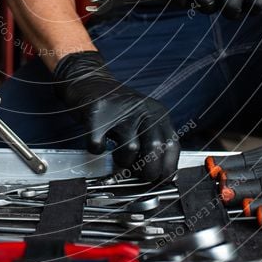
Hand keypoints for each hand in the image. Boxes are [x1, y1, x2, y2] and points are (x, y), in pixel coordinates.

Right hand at [53, 51, 179, 180]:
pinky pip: (99, 145)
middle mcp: (142, 110)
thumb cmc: (117, 108)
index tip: (159, 180)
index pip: (171, 146)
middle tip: (136, 175)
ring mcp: (119, 111)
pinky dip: (97, 150)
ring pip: (129, 150)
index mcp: (157, 113)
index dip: (167, 168)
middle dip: (146, 171)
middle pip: (154, 150)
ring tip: (116, 154)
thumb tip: (162, 175)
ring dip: (121, 161)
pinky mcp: (97, 114)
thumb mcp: (142, 118)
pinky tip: (97, 142)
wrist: (90, 81)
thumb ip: (153, 140)